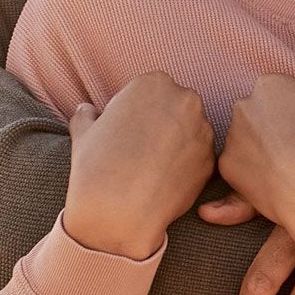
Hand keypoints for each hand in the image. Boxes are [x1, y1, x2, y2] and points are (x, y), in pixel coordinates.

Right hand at [64, 72, 215, 259]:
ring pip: (189, 133)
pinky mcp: (210, 161)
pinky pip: (197, 159)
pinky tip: (163, 182)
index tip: (125, 133)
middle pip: (174, 108)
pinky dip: (183, 168)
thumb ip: (87, 115)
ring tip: (150, 169)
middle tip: (139, 151)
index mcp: (153, 83)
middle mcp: (184, 100)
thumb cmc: (97, 166)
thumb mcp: (83, 133)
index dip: (135, 113)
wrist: (118, 210)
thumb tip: (86, 110)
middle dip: (161, 125)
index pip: (149, 92)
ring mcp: (202, 131)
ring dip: (175, 145)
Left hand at [217, 75, 294, 237]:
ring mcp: (232, 139)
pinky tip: (280, 186)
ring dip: (266, 152)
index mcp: (271, 85)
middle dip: (278, 129)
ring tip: (293, 171)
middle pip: (263, 116)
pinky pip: (242, 170)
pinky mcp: (226, 169)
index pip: (285, 92)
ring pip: (250, 143)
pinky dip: (257, 177)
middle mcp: (244, 107)